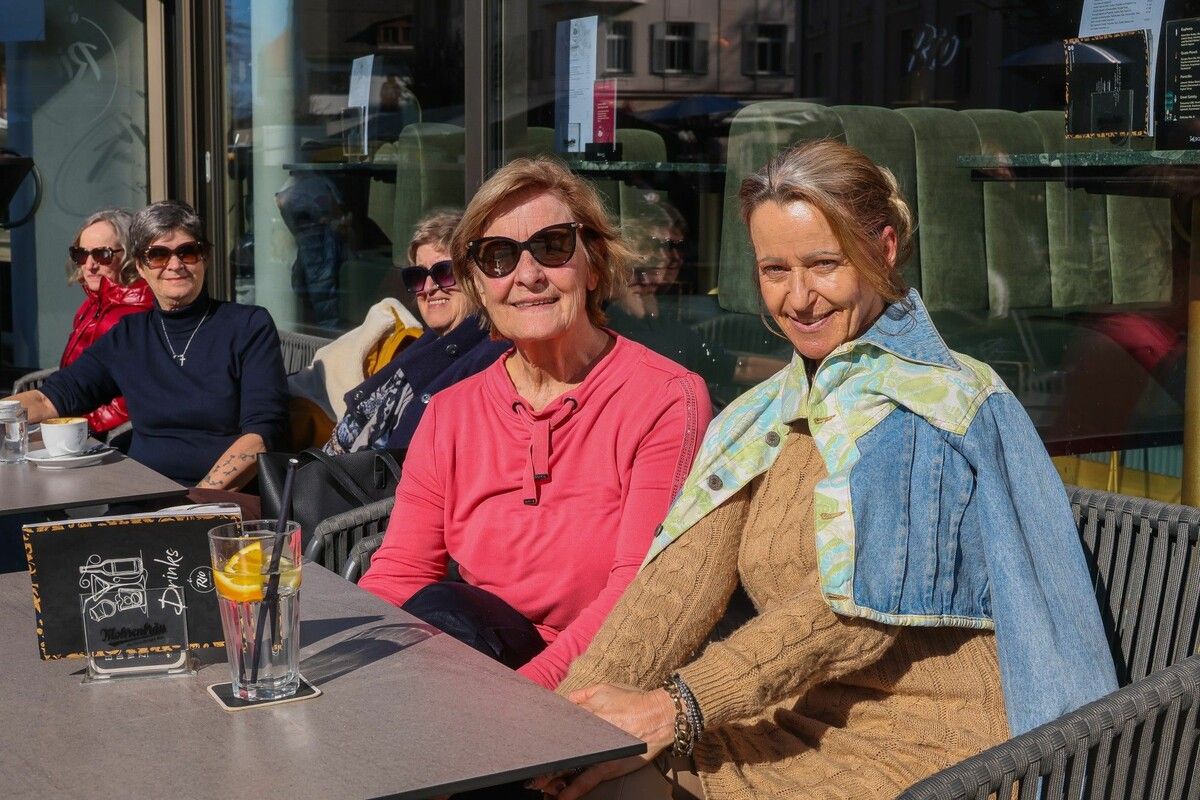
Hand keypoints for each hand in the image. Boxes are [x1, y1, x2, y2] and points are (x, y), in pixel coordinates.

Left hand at [534, 684, 675, 798]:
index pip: (558, 723)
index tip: (529, 740)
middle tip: (526, 767)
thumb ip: (581, 695)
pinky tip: (561, 798)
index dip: (542, 734)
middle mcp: (589, 732)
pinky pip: (587, 780)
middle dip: (542, 757)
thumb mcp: (605, 688)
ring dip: (551, 775)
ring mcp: (598, 751)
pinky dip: (573, 790)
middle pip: (559, 746)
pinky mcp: (609, 765)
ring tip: (537, 783)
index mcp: (586, 712)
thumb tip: (561, 700)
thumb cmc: (634, 699)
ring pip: (568, 765)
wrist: (661, 715)